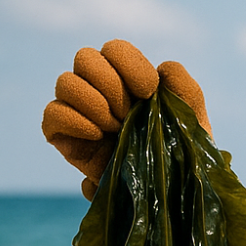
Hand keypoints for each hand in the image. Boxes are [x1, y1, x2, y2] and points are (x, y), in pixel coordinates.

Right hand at [42, 39, 211, 199]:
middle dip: (111, 84)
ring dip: (94, 102)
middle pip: (85, 58)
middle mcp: (101, 92)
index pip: (115, 49)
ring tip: (116, 129)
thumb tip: (161, 70)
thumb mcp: (193, 121)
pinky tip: (98, 135)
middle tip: (129, 115)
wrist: (173, 196)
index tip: (149, 91)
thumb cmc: (184, 157)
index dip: (129, 64)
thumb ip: (184, 87)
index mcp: (130, 82)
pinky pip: (52, 114)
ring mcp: (81, 114)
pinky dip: (73, 119)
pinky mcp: (66, 138)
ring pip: (65, 82)